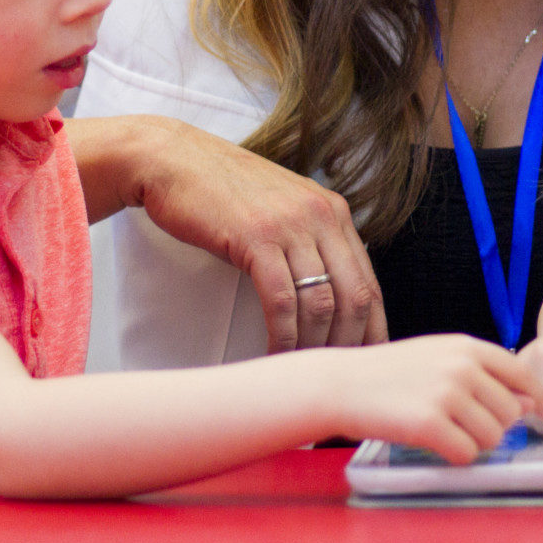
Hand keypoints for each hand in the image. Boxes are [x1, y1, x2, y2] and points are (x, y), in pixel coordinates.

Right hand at [124, 118, 386, 352]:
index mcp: (333, 212)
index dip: (372, 329)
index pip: (369, 282)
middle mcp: (322, 216)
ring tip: (298, 375)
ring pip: (321, 303)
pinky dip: (281, 336)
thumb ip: (308, 244)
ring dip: (312, 348)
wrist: (171, 161)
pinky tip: (273, 355)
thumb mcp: (279, 211)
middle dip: (347, 347)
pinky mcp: (257, 237)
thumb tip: (325, 298)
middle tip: (331, 381)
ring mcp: (291, 224)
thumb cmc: (219, 193)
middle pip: (355, 297)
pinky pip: (282, 300)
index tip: (363, 364)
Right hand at [330, 335, 542, 464]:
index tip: (539, 415)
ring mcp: (446, 395)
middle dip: (495, 427)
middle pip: (510, 413)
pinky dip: (455, 456)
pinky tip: (435, 445)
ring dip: (475, 443)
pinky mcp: (429, 424)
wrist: (341, 384)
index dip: (536, 397)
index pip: (522, 373)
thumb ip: (485, 376)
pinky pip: (466, 454)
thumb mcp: (439, 359)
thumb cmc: (391, 374)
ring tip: (446, 434)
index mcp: (466, 347)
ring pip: (492, 437)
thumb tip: (531, 403)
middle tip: (465, 428)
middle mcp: (461, 367)